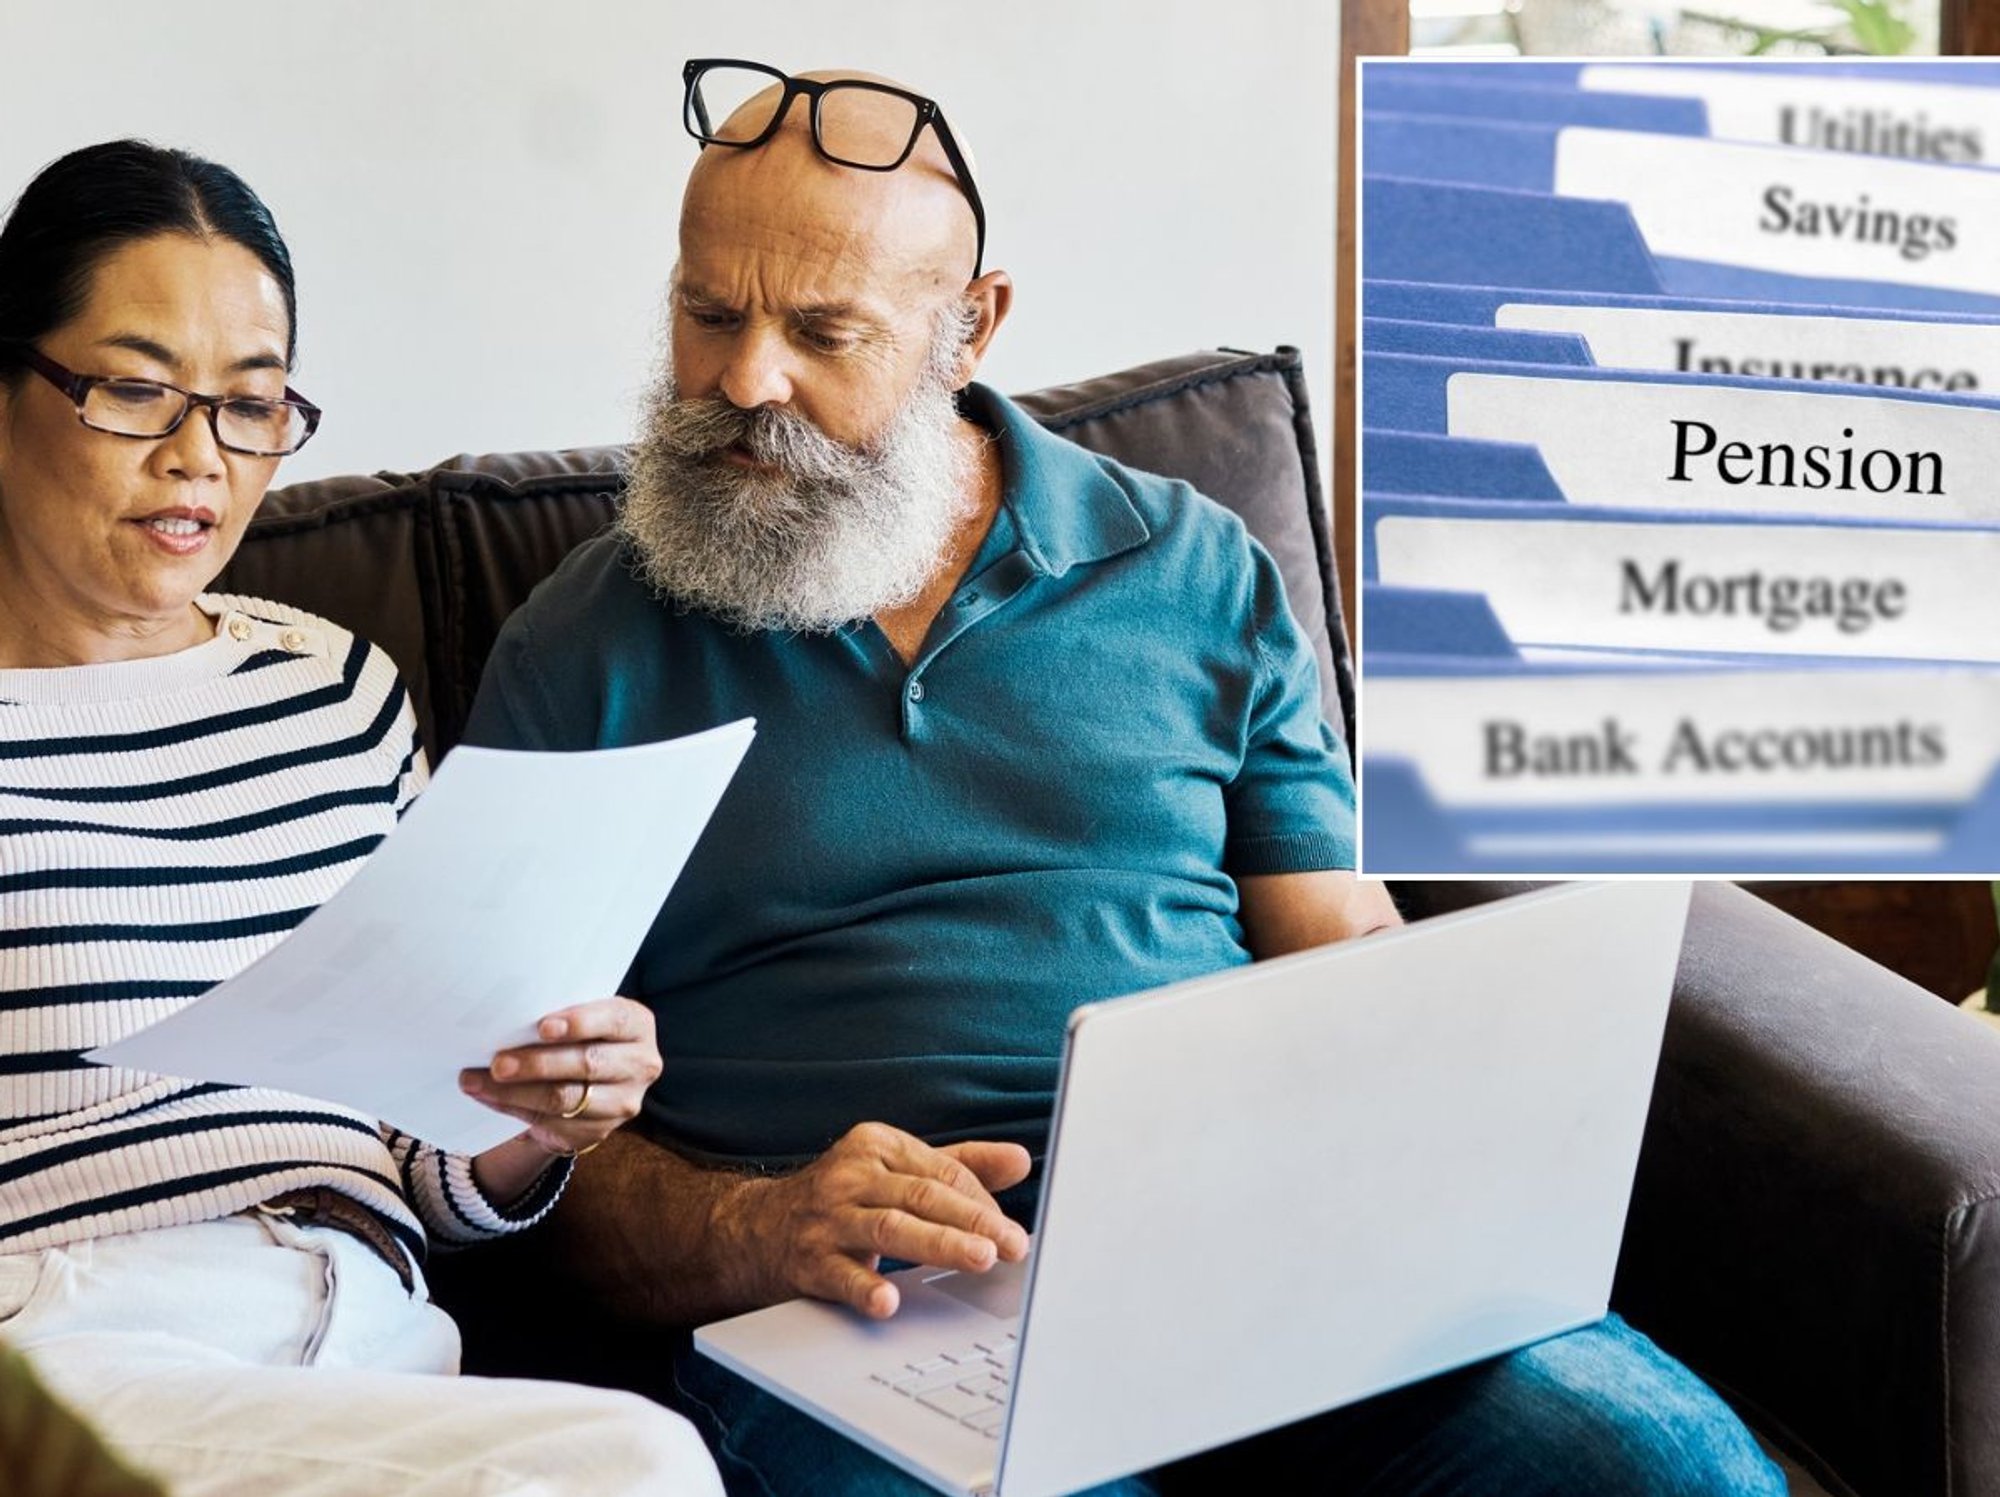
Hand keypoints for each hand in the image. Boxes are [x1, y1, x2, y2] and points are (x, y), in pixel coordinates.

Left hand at [460, 997, 661, 1157]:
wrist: (591, 1081)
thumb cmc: (581, 1036)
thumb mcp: (583, 1018)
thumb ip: (559, 1017)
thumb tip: (505, 1019)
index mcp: (637, 1026)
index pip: (613, 1021)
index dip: (580, 1023)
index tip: (542, 1027)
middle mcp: (640, 1064)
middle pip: (587, 1064)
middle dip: (537, 1063)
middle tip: (497, 1063)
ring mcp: (623, 1102)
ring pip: (565, 1099)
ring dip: (515, 1092)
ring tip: (477, 1082)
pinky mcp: (600, 1131)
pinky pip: (552, 1123)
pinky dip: (514, 1108)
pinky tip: (489, 1098)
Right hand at [720, 1122, 1031, 1319]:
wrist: (755, 1231)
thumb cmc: (843, 1200)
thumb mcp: (896, 1171)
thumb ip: (959, 1166)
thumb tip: (1021, 1161)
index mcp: (877, 1145)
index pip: (942, 1173)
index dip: (982, 1203)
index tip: (1012, 1233)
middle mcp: (851, 1175)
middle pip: (923, 1196)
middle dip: (973, 1221)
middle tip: (1012, 1245)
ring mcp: (827, 1218)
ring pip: (891, 1228)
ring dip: (938, 1244)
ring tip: (978, 1259)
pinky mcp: (807, 1260)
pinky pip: (840, 1274)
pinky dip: (865, 1286)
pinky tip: (888, 1302)